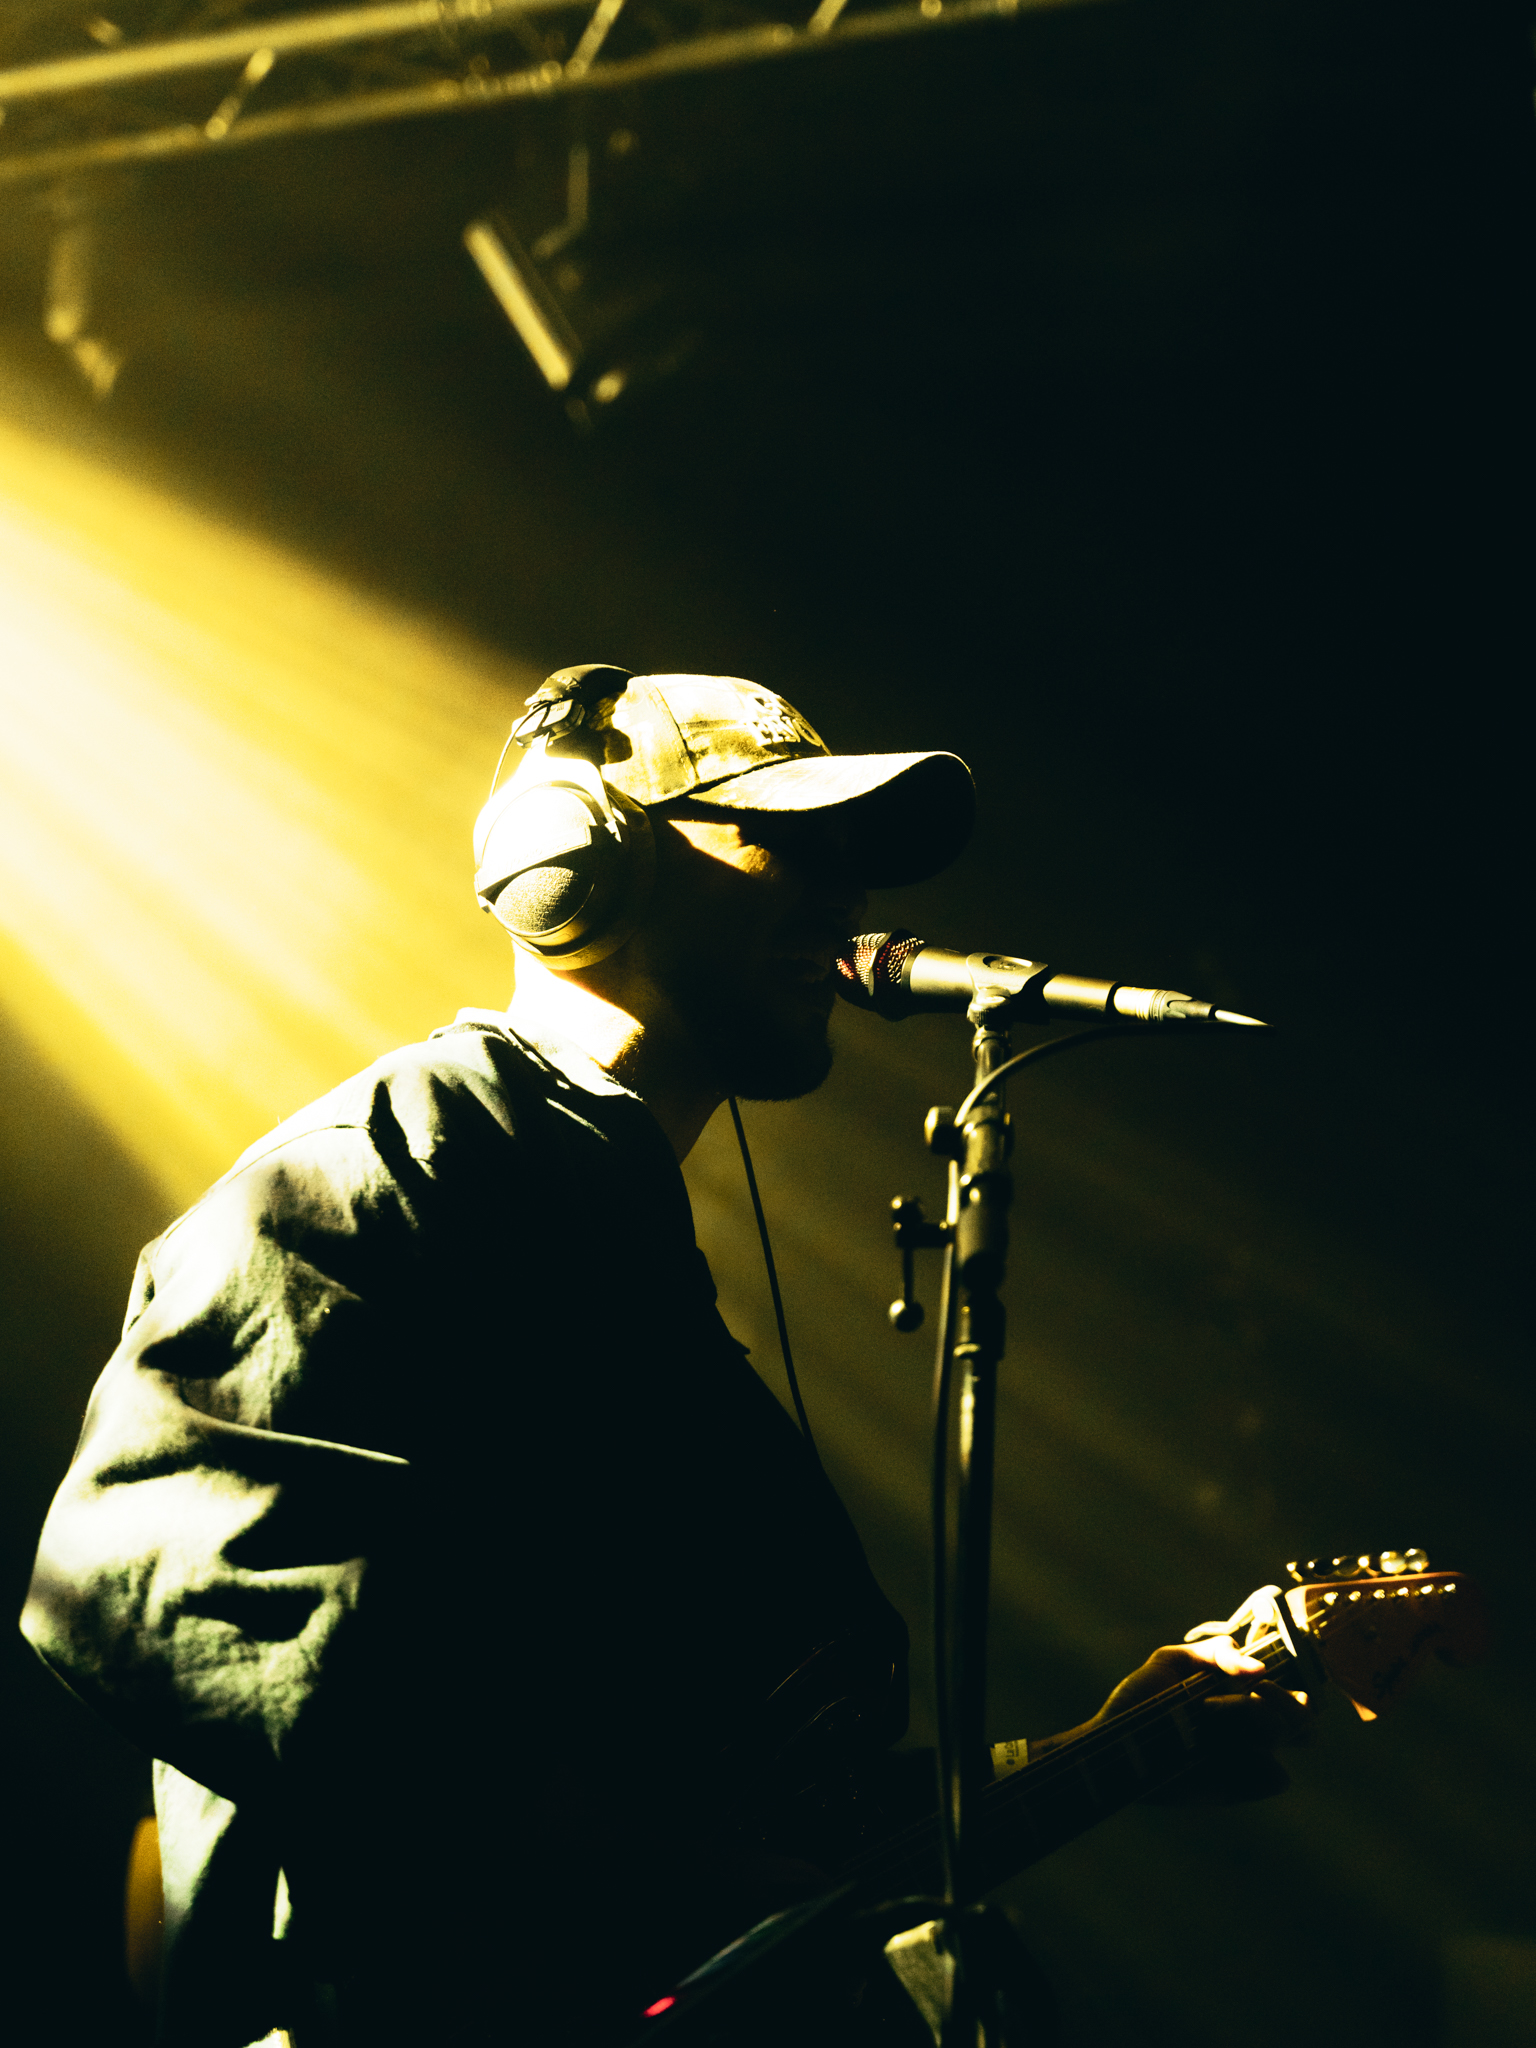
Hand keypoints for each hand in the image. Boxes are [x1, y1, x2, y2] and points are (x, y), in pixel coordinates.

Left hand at [1036, 1636, 1316, 1804]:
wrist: (1117, 1743)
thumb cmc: (1142, 1700)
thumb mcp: (1172, 1662)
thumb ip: (1215, 1653)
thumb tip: (1258, 1666)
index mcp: (1239, 1695)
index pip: (1292, 1687)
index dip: (1292, 1676)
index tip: (1263, 1670)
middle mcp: (1251, 1727)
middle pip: (1304, 1716)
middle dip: (1284, 1699)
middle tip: (1254, 1689)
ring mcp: (1248, 1757)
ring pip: (1284, 1735)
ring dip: (1254, 1717)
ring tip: (1208, 1711)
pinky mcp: (1240, 1787)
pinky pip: (1276, 1777)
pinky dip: (1256, 1760)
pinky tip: (1219, 1752)